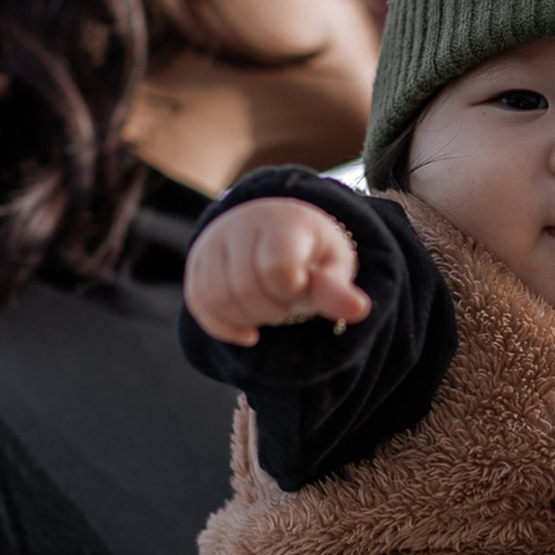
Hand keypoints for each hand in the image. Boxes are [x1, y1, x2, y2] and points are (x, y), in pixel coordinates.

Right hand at [184, 197, 370, 345]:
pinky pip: (200, 305)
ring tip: (271, 309)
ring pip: (217, 298)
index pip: (276, 267)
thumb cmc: (311, 252)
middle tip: (289, 300)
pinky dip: (225, 327)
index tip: (302, 284)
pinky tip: (250, 332)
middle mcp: (239, 226)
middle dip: (272, 308)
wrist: (276, 228)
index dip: (291, 289)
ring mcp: (212, 244)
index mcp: (282, 222)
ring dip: (249, 318)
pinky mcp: (196, 265)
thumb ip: (337, 288)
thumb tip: (357, 310)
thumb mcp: (333, 264)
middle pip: (244, 287)